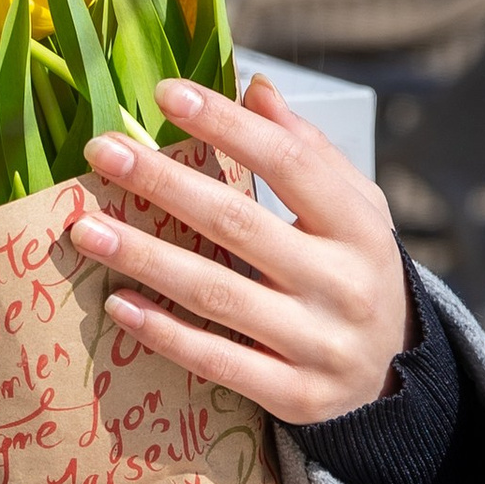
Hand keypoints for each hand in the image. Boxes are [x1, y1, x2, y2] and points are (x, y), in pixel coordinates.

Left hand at [66, 73, 408, 427]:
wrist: (398, 380)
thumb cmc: (358, 274)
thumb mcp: (356, 211)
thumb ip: (308, 151)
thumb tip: (255, 88)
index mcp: (360, 228)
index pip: (288, 164)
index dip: (226, 125)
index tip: (166, 94)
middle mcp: (343, 285)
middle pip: (239, 224)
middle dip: (163, 183)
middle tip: (102, 151)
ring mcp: (318, 344)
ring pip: (216, 294)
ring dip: (145, 257)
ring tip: (86, 229)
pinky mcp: (295, 396)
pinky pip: (217, 360)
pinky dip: (163, 332)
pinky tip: (117, 301)